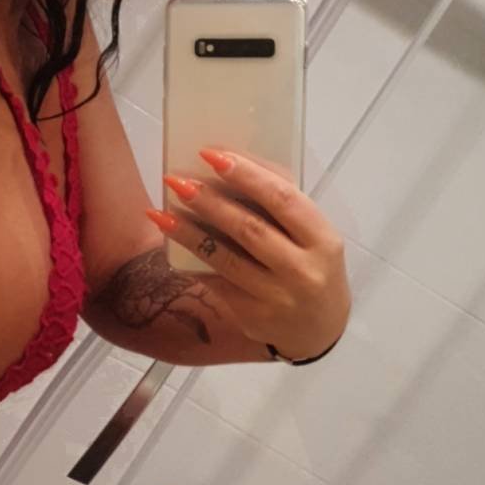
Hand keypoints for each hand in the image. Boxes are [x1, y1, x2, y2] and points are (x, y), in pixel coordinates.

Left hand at [156, 147, 349, 361]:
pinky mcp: (252, 316)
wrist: (320, 328)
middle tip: (177, 180)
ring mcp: (276, 297)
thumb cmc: (312, 265)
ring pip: (225, 259)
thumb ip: (283, 207)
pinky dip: (192, 261)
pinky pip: (216, 282)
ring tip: (162, 213)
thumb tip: (232, 168)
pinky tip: (172, 243)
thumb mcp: (314, 236)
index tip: (212, 155)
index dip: (246, 175)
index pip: (282, 200)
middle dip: (209, 201)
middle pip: (248, 229)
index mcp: (323, 240)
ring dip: (189, 233)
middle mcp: (302, 270)